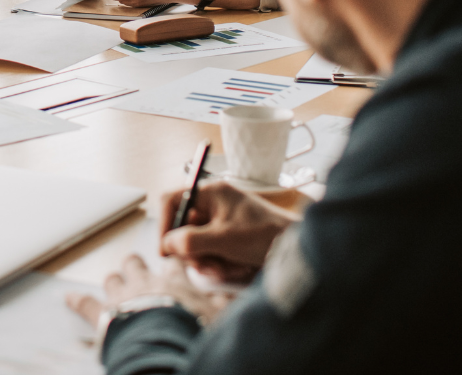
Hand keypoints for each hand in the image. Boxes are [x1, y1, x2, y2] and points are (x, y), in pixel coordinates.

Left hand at [66, 254, 230, 330]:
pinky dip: (76, 301)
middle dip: (137, 265)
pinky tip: (67, 297)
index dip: (173, 261)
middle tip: (139, 269)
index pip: (174, 264)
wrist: (164, 348)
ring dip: (114, 282)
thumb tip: (237, 298)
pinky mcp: (103, 315)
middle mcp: (146, 282)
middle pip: (137, 263)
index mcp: (174, 282)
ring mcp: (122, 296)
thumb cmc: (192, 332)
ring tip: (115, 283)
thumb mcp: (218, 319)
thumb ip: (225, 306)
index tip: (172, 259)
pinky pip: (85, 304)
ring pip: (113, 278)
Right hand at [159, 181, 297, 283]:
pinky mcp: (229, 238)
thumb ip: (190, 240)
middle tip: (205, 265)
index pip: (172, 200)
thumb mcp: (222, 239)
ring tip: (227, 269)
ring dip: (208, 262)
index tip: (166, 251)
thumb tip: (166, 245)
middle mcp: (213, 203)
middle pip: (183, 227)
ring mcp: (221, 221)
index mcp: (211, 192)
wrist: (297, 249)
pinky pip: (212, 252)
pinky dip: (220, 264)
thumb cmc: (263, 236)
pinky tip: (237, 267)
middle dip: (193, 251)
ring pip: (196, 244)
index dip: (164, 224)